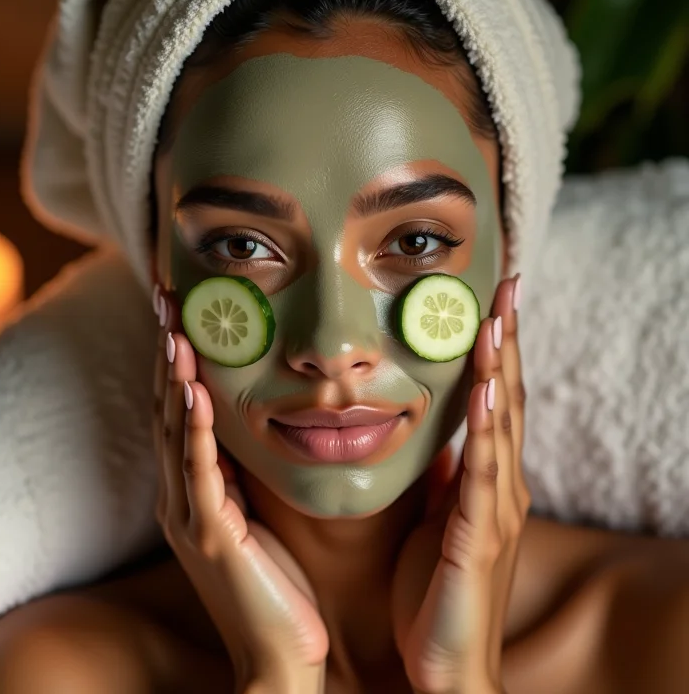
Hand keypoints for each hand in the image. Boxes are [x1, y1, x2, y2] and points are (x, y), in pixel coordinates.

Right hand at [152, 285, 328, 693]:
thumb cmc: (277, 583)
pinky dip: (195, 431)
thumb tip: (261, 421)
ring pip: (174, 434)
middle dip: (165, 351)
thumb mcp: (259, 512)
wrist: (281, 657)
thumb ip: (248, 470)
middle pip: (167, 408)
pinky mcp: (210, 538)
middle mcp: (181, 495)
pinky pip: (200, 475)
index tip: (180, 308)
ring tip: (172, 326)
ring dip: (172, 378)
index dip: (176, 357)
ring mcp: (190, 517)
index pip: (181, 408)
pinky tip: (195, 392)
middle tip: (165, 295)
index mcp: (195, 488)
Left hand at [391, 275, 529, 693]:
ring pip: (502, 426)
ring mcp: (495, 510)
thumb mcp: (436, 521)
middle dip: (507, 342)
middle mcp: (502, 487)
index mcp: (488, 481)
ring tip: (497, 320)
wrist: (446, 666)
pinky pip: (482, 473)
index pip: (497, 401)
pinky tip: (486, 392)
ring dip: (501, 370)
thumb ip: (445, 480)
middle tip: (507, 287)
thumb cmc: (436, 592)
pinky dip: (486, 430)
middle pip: (508, 399)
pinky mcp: (478, 535)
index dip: (498, 352)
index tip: (493, 303)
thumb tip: (439, 438)